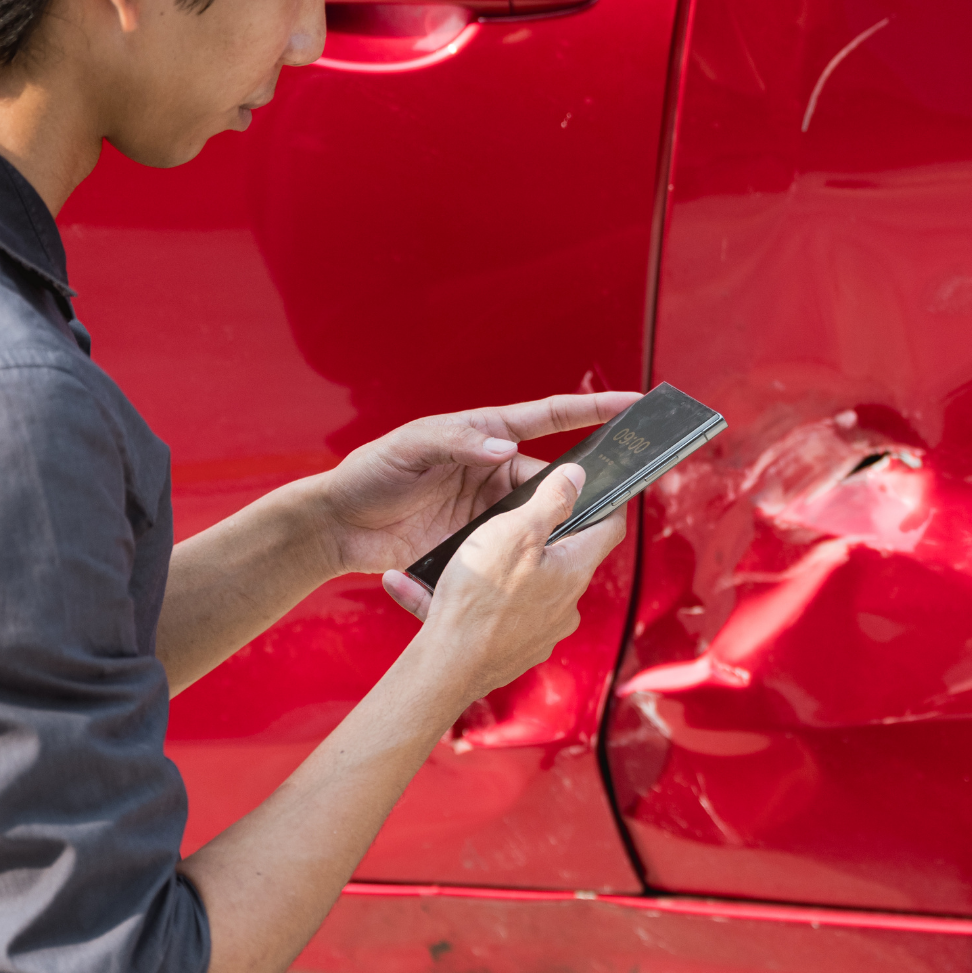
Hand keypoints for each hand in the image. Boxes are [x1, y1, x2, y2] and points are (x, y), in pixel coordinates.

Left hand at [309, 391, 641, 581]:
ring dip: (550, 529)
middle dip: (580, 488)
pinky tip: (530, 568)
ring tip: (567, 542)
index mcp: (485, 434)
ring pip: (538, 517)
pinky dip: (524, 557)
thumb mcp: (411, 448)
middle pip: (552, 478)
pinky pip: (513, 548)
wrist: (339, 527)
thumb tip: (505, 448)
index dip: (592, 409)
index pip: (549, 418)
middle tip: (609, 501)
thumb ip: (458, 442)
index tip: (632, 404)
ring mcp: (488, 508)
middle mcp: (494, 469)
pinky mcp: (478, 543)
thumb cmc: (370, 474)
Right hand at [392, 464, 628, 703]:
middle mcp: (566, 605)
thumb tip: (577, 478)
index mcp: (574, 571)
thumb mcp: (515, 532)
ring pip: (528, 587)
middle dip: (541, 537)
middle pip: (565, 557)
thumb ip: (550, 501)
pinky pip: (500, 614)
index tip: (603, 490)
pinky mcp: (517, 649)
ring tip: (463, 559)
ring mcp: (543, 631)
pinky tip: (432, 589)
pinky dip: (475, 599)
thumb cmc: (480, 597)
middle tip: (512, 519)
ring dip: (500, 569)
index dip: (608, 503)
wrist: (450, 666)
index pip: (609, 528)